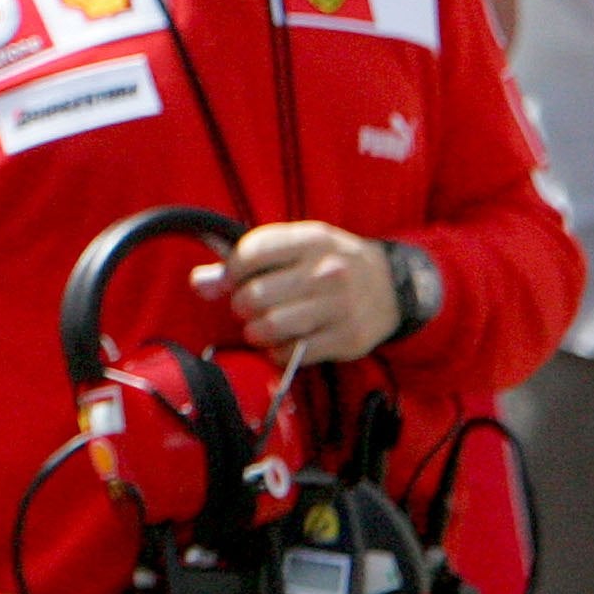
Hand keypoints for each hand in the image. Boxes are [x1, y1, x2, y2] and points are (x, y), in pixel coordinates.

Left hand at [192, 221, 400, 362]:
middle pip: (254, 296)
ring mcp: (341, 307)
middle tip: (250, 305)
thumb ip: (246, 259)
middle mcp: (328, 271)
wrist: (393, 287)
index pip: (250, 254)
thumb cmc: (329, 263)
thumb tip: (200, 283)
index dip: (231, 271)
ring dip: (256, 331)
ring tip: (263, 324)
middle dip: (241, 305)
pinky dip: (277, 351)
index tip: (235, 279)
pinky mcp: (348, 339)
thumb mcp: (295, 247)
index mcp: (311, 240)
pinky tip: (285, 341)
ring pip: (269, 327)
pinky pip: (291, 353)